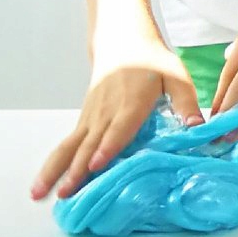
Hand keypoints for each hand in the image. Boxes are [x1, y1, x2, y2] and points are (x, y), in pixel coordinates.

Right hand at [32, 37, 201, 200]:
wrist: (123, 42)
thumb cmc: (153, 62)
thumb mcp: (176, 77)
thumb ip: (186, 103)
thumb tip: (197, 127)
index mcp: (132, 103)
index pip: (119, 128)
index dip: (108, 146)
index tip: (96, 164)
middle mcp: (106, 112)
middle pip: (89, 143)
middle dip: (77, 169)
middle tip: (66, 194)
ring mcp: (91, 117)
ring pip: (70, 146)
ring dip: (55, 170)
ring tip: (40, 193)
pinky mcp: (83, 120)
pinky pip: (67, 144)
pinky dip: (54, 163)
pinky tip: (44, 183)